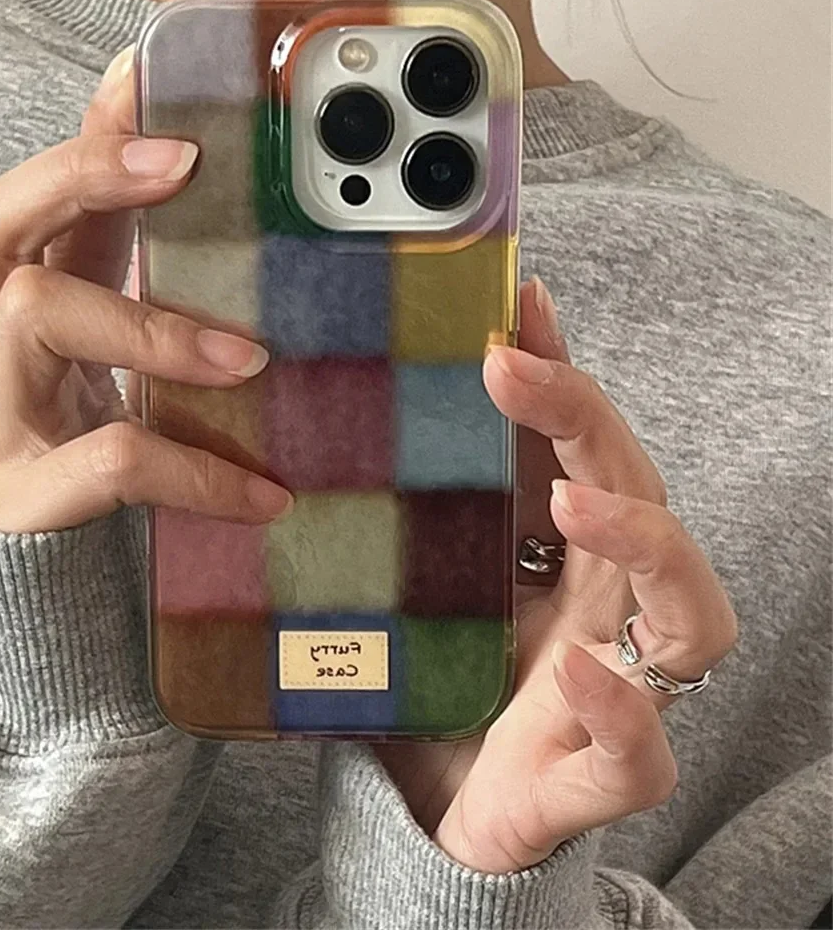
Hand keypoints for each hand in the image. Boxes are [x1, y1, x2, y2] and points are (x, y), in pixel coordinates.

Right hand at [0, 47, 291, 531]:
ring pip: (38, 314)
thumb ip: (147, 294)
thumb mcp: (112, 361)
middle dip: (84, 175)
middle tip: (181, 165)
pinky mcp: (22, 490)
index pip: (35, 196)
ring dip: (155, 325)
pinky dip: (196, 470)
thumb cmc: (80, 447)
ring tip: (250, 361)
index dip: (87, 137)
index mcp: (20, 305)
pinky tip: (263, 495)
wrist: (31, 569)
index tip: (149, 81)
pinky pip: (111, 457)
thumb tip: (242, 239)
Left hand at [377, 278, 736, 873]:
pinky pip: (641, 755)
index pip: (590, 450)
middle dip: (592, 429)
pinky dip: (622, 710)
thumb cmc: (445, 676)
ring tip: (572, 500)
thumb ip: (442, 496)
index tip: (516, 309)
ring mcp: (611, 696)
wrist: (435, 801)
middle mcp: (606, 614)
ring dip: (645, 546)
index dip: (565, 377)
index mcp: (569, 560)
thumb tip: (419, 402)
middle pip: (647, 507)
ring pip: (691, 622)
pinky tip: (574, 665)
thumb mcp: (434, 571)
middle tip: (513, 371)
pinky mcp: (590, 781)